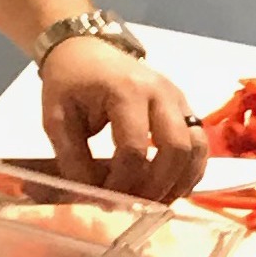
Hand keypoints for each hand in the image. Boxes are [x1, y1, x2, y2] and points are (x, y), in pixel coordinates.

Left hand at [41, 40, 206, 200]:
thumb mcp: (56, 119)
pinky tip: (171, 187)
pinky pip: (199, 144)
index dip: (122, 182)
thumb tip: (94, 196)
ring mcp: (178, 98)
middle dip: (157, 186)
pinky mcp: (184, 107)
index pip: (133, 148)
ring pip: (196, 148)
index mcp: (126, 91)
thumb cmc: (69, 82)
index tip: (105, 200)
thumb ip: (72, 160)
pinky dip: (190, 170)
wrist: (86, 49)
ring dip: (181, 181)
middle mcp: (161, 93)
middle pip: (175, 149)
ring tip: (157, 202)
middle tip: (136, 207)